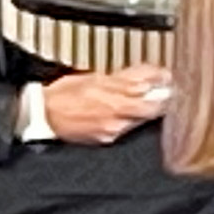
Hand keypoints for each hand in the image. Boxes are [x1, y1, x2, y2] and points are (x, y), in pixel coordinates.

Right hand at [41, 69, 166, 144]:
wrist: (44, 114)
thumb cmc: (64, 94)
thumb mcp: (94, 76)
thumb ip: (121, 78)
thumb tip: (144, 77)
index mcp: (112, 87)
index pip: (145, 82)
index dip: (160, 78)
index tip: (168, 76)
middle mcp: (116, 108)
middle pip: (152, 105)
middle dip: (163, 99)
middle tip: (169, 93)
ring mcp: (114, 125)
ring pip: (142, 118)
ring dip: (149, 111)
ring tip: (153, 104)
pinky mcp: (108, 137)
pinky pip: (128, 129)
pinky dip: (132, 122)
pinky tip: (129, 116)